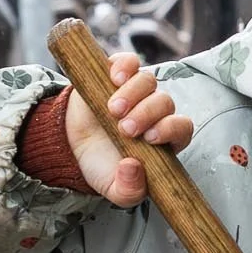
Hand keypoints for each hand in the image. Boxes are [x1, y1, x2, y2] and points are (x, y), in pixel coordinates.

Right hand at [64, 51, 192, 205]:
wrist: (69, 146)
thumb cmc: (101, 166)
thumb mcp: (114, 189)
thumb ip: (128, 190)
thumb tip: (134, 168)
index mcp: (163, 138)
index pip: (182, 127)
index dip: (171, 128)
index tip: (150, 138)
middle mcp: (154, 112)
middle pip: (165, 102)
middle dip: (147, 114)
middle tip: (125, 129)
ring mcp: (136, 91)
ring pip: (148, 81)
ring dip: (133, 94)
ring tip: (113, 110)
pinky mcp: (116, 74)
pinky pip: (129, 62)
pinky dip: (125, 66)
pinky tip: (115, 78)